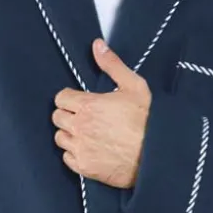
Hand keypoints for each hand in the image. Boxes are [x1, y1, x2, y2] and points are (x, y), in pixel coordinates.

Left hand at [51, 38, 150, 187]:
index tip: (80, 102)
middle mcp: (79, 126)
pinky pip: (67, 158)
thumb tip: (97, 45)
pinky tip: (89, 150)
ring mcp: (80, 148)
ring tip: (86, 134)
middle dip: (68, 115)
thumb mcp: (134, 86)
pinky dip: (74, 154)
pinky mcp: (84, 167)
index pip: (61, 98)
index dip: (70, 99)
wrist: (155, 154)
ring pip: (60, 138)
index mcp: (88, 105)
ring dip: (70, 135)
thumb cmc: (147, 121)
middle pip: (57, 117)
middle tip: (84, 118)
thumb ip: (112, 65)